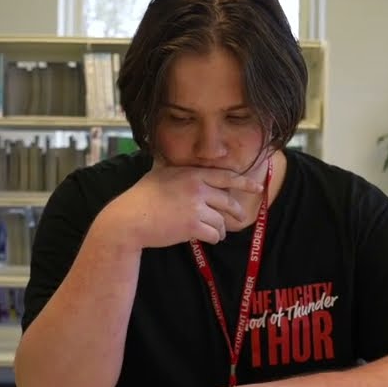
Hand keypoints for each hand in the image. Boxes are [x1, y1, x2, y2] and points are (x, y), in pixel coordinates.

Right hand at [100, 164, 261, 247]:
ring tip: (217, 232)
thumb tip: (162, 148)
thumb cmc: (140, 196)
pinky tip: (209, 238)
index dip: (244, 183)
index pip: (226, 176)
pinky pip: (214, 233)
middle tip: (239, 217)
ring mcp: (195, 207)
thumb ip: (167, 163)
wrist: (130, 219)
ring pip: (222, 220)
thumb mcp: (157, 172)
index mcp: (192, 174)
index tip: (257, 187)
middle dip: (236, 211)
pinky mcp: (192, 226)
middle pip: (228, 201)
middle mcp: (197, 188)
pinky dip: (214, 237)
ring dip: (221, 229)